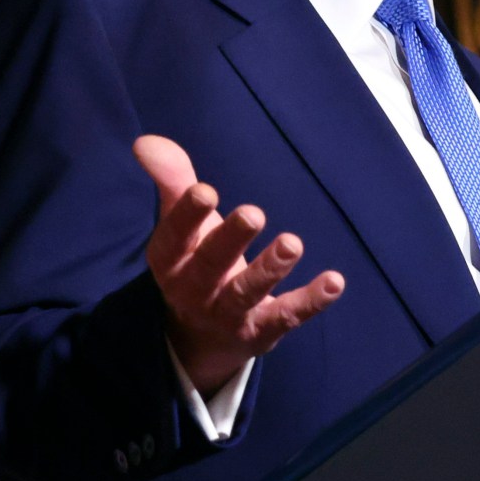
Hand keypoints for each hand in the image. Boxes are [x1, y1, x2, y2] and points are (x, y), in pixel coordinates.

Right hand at [136, 134, 344, 395]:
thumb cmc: (194, 260)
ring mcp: (228, 315)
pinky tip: (334, 282)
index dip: (188, 215)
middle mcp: (194, 290)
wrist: (201, 338)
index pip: (174, 236)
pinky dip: (310, 301)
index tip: (206, 190)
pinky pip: (286, 316)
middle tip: (254, 213)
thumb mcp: (180, 224)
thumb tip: (145, 142)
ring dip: (269, 269)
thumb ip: (171, 180)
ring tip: (292, 243)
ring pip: (247, 293)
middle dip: (231, 240)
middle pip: (211, 264)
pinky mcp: (262, 331)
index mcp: (170, 260)